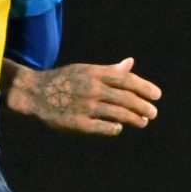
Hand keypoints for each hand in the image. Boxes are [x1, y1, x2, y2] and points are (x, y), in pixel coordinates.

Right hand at [4, 57, 159, 135]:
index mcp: (94, 73)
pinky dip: (115, 128)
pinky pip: (103, 127)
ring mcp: (85, 107)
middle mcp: (91, 89)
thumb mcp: (85, 70)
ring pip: (118, 113)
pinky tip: (119, 128)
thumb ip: (109, 70)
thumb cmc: (63, 80)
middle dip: (143, 106)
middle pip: (125, 98)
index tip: (157, 95)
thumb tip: (130, 63)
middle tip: (153, 112)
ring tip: (143, 122)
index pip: (126, 79)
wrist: (33, 93)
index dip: (144, 87)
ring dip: (134, 118)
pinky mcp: (77, 123)